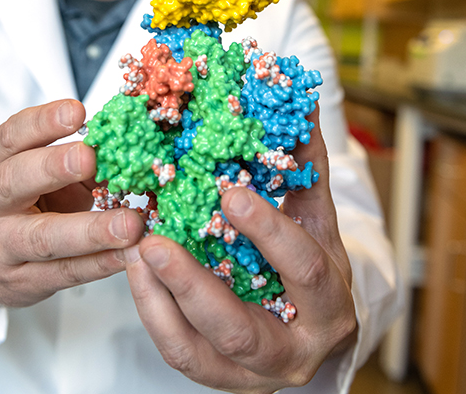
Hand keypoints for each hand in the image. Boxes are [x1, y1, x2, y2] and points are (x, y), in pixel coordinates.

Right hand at [0, 99, 143, 319]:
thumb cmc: (22, 204)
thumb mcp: (38, 173)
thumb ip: (76, 161)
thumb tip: (129, 148)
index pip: (11, 136)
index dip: (42, 122)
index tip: (77, 111)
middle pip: (14, 182)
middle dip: (52, 167)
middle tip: (90, 158)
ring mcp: (2, 246)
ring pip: (42, 238)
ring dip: (90, 231)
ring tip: (130, 224)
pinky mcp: (22, 282)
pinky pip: (64, 272)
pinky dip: (99, 264)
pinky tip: (127, 254)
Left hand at [124, 105, 356, 392]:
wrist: (313, 323)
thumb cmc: (311, 261)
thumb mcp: (314, 216)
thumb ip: (305, 165)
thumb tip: (302, 99)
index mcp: (330, 304)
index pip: (304, 270)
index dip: (270, 233)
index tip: (231, 193)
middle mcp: (294, 350)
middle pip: (241, 331)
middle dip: (194, 286)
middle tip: (155, 242)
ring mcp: (252, 374)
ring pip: (198, 350)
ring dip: (159, 299)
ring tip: (135, 250)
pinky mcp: (217, 378)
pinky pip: (177, 352)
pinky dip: (151, 312)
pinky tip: (135, 271)